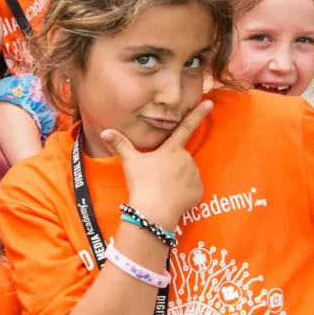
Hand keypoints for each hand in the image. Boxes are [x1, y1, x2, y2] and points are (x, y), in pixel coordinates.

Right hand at [102, 100, 212, 229]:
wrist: (154, 212)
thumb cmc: (141, 183)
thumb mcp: (129, 162)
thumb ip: (120, 144)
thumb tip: (104, 131)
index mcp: (171, 149)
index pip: (186, 127)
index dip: (197, 114)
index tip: (209, 103)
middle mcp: (186, 159)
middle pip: (180, 157)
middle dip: (171, 164)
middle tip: (156, 176)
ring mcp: (194, 175)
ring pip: (187, 172)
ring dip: (178, 177)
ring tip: (163, 188)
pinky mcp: (199, 191)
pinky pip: (192, 188)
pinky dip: (184, 191)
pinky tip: (172, 197)